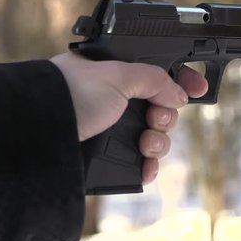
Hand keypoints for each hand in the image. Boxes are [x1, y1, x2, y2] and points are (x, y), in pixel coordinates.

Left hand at [50, 52, 207, 183]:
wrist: (40, 128)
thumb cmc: (71, 91)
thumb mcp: (118, 74)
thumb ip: (155, 79)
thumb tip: (179, 93)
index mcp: (118, 73)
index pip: (159, 73)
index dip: (182, 78)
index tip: (200, 87)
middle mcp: (117, 100)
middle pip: (162, 107)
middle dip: (167, 114)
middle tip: (157, 117)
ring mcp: (112, 129)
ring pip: (154, 136)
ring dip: (158, 142)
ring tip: (146, 143)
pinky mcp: (107, 155)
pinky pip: (139, 162)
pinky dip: (148, 165)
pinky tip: (146, 167)